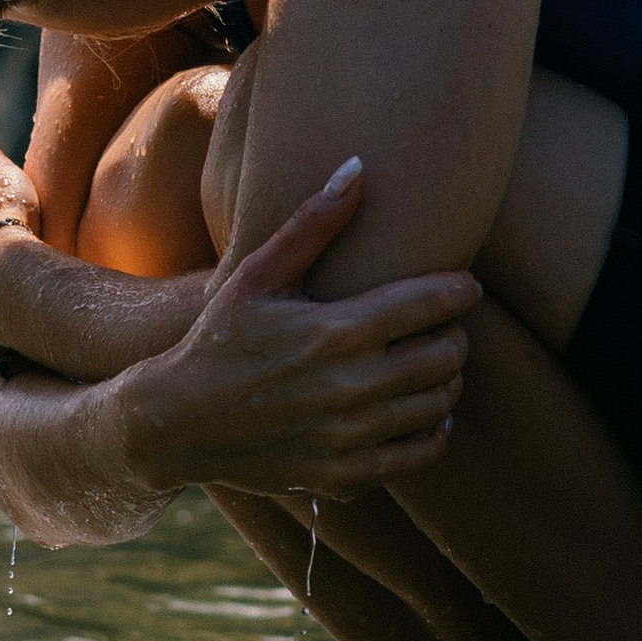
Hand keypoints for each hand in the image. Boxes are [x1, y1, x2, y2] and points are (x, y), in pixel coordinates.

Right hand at [125, 161, 475, 495]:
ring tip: (431, 363)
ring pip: (439, 404)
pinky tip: (420, 411)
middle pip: (446, 355)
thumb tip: (360, 167)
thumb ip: (313, 224)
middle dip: (455, 334)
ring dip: (447, 380)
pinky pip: (418, 453)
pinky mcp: (344, 474)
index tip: (465, 286)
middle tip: (443, 325)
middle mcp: (348, 387)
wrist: (176, 422)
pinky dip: (432, 431)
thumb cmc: (219, 339)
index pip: (432, 304)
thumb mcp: (256, 275)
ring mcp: (348, 436)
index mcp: (334, 330)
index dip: (461, 291)